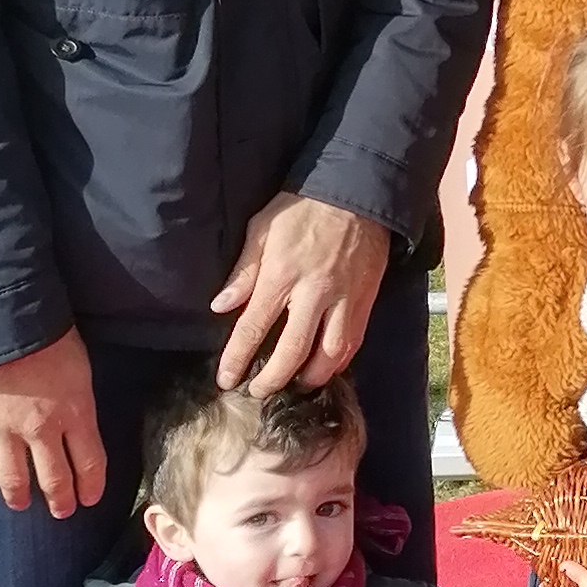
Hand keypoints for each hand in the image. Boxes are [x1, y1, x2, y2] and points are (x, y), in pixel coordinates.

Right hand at [0, 328, 105, 518]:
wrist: (0, 317)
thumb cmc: (48, 333)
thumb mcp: (79, 367)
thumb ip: (77, 400)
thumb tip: (76, 420)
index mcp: (76, 414)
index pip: (91, 463)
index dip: (91, 486)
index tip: (89, 498)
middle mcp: (41, 430)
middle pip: (54, 479)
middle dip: (60, 500)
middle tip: (61, 511)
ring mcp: (1, 429)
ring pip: (11, 478)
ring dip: (17, 496)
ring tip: (19, 503)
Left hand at [212, 193, 392, 394]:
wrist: (356, 194)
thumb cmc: (302, 208)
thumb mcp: (262, 229)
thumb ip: (244, 271)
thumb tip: (220, 306)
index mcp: (281, 275)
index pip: (253, 327)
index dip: (237, 359)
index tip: (226, 380)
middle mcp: (313, 293)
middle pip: (292, 351)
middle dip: (273, 379)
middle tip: (259, 392)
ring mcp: (343, 299)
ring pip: (329, 354)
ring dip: (310, 377)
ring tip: (295, 383)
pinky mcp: (365, 300)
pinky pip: (353, 341)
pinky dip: (338, 361)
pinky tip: (326, 367)